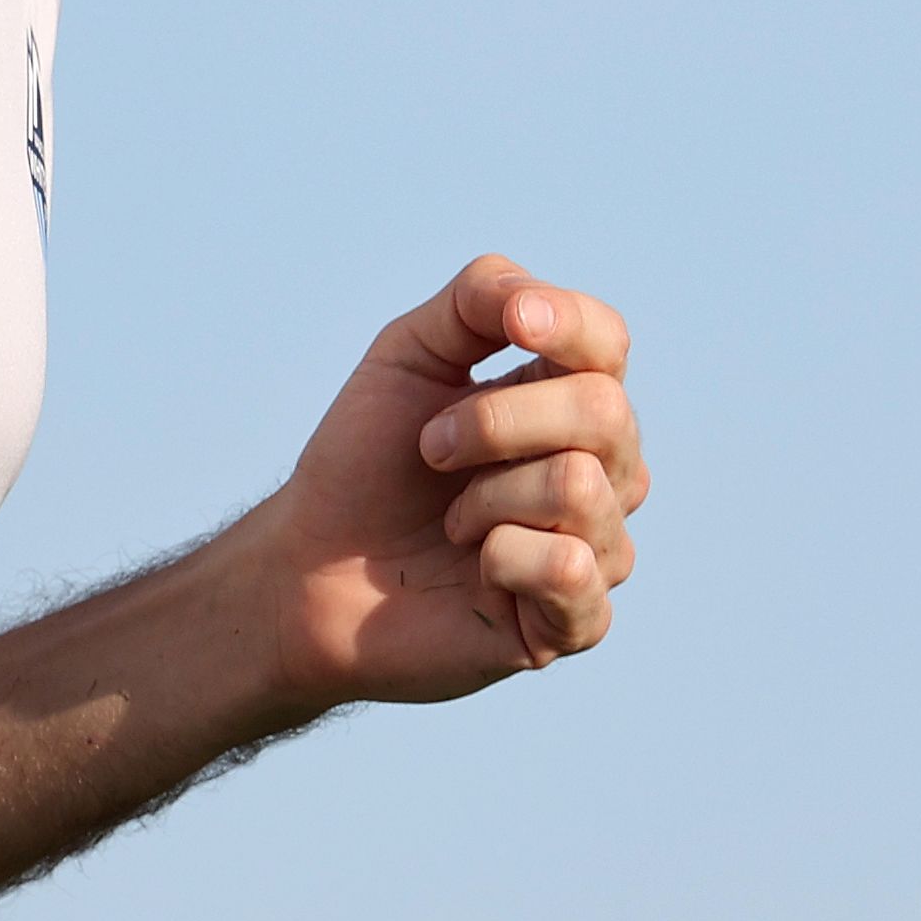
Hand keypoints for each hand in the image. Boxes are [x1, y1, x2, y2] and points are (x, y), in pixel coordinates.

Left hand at [225, 253, 645, 711]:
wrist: (311, 566)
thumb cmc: (366, 461)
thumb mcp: (408, 353)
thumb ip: (477, 300)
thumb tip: (535, 303)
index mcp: (568, 398)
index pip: (610, 342)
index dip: (566, 323)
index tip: (510, 325)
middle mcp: (603, 469)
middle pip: (603, 411)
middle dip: (493, 421)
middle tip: (431, 451)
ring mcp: (597, 545)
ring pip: (578, 486)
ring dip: (483, 496)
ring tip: (451, 521)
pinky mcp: (577, 619)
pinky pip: (568, 566)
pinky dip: (499, 557)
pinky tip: (476, 570)